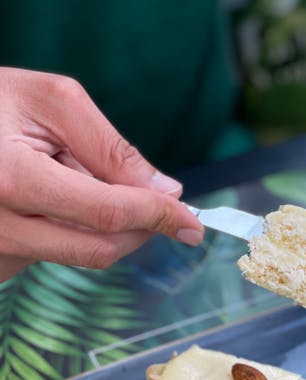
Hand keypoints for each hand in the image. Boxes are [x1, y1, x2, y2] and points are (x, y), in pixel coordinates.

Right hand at [0, 67, 203, 281]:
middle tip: (160, 205)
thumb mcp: (51, 102)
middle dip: (142, 229)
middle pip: (101, 247)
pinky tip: (52, 199)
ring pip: (82, 255)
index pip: (106, 212)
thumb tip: (165, 191)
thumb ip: (111, 147)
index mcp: (12, 179)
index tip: (191, 222)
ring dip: (104, 225)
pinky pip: (58, 255)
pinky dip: (75, 230)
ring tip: (72, 177)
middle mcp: (1, 227)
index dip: (157, 216)